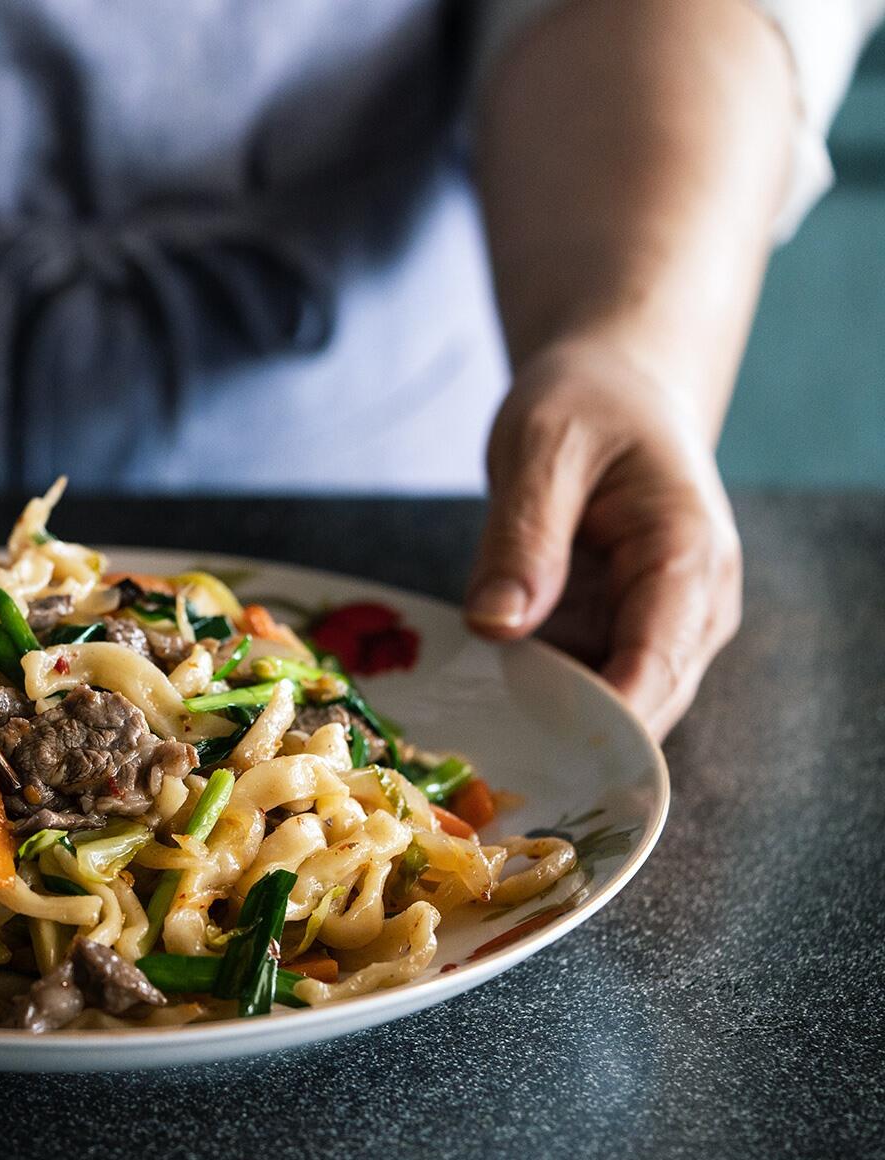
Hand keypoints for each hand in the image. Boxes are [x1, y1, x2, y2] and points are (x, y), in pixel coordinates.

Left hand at [465, 337, 741, 737]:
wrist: (616, 386)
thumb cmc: (588, 402)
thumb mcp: (542, 446)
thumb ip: (523, 535)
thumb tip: (497, 625)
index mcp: (688, 556)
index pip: (658, 665)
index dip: (605, 723)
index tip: (541, 761)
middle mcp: (692, 606)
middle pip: (643, 705)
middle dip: (572, 740)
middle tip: (482, 770)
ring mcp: (658, 627)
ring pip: (613, 709)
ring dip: (551, 730)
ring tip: (471, 748)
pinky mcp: (618, 633)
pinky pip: (584, 687)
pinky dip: (538, 703)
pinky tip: (479, 713)